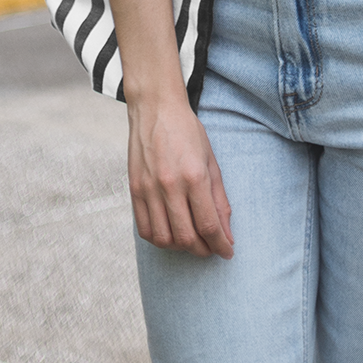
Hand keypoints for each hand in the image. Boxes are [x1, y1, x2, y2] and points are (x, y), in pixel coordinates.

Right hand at [127, 94, 233, 258]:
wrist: (156, 109)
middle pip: (186, 237)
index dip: (221, 245)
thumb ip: (219, 199)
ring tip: (192, 240)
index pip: (209, 225)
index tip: (227, 252)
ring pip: (164, 238)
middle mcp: (170, 185)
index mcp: (194, 176)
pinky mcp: (134, 190)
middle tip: (211, 248)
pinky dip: (159, 239)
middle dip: (203, 250)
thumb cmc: (187, 132)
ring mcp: (149, 189)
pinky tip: (170, 232)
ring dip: (181, 247)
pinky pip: (145, 229)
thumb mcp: (211, 161)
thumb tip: (227, 234)